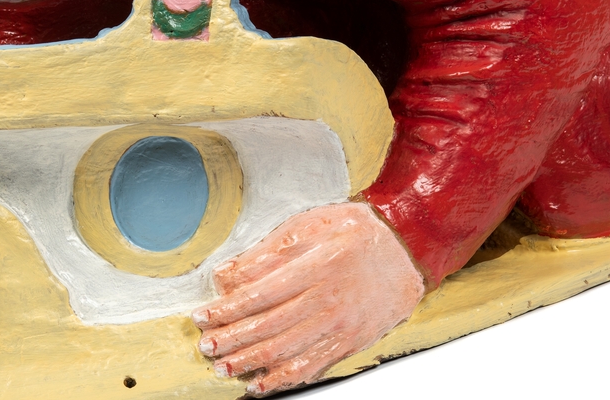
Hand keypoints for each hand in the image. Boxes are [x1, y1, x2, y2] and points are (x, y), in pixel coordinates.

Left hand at [192, 203, 424, 395]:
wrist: (406, 246)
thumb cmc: (356, 230)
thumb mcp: (308, 225)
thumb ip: (266, 252)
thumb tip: (227, 274)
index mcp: (313, 268)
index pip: (257, 296)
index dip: (225, 311)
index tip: (202, 316)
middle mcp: (326, 301)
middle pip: (267, 329)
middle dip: (230, 341)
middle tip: (205, 346)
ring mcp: (339, 326)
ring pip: (285, 353)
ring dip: (249, 364)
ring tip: (224, 368)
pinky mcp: (349, 342)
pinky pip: (311, 368)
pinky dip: (282, 380)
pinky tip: (261, 384)